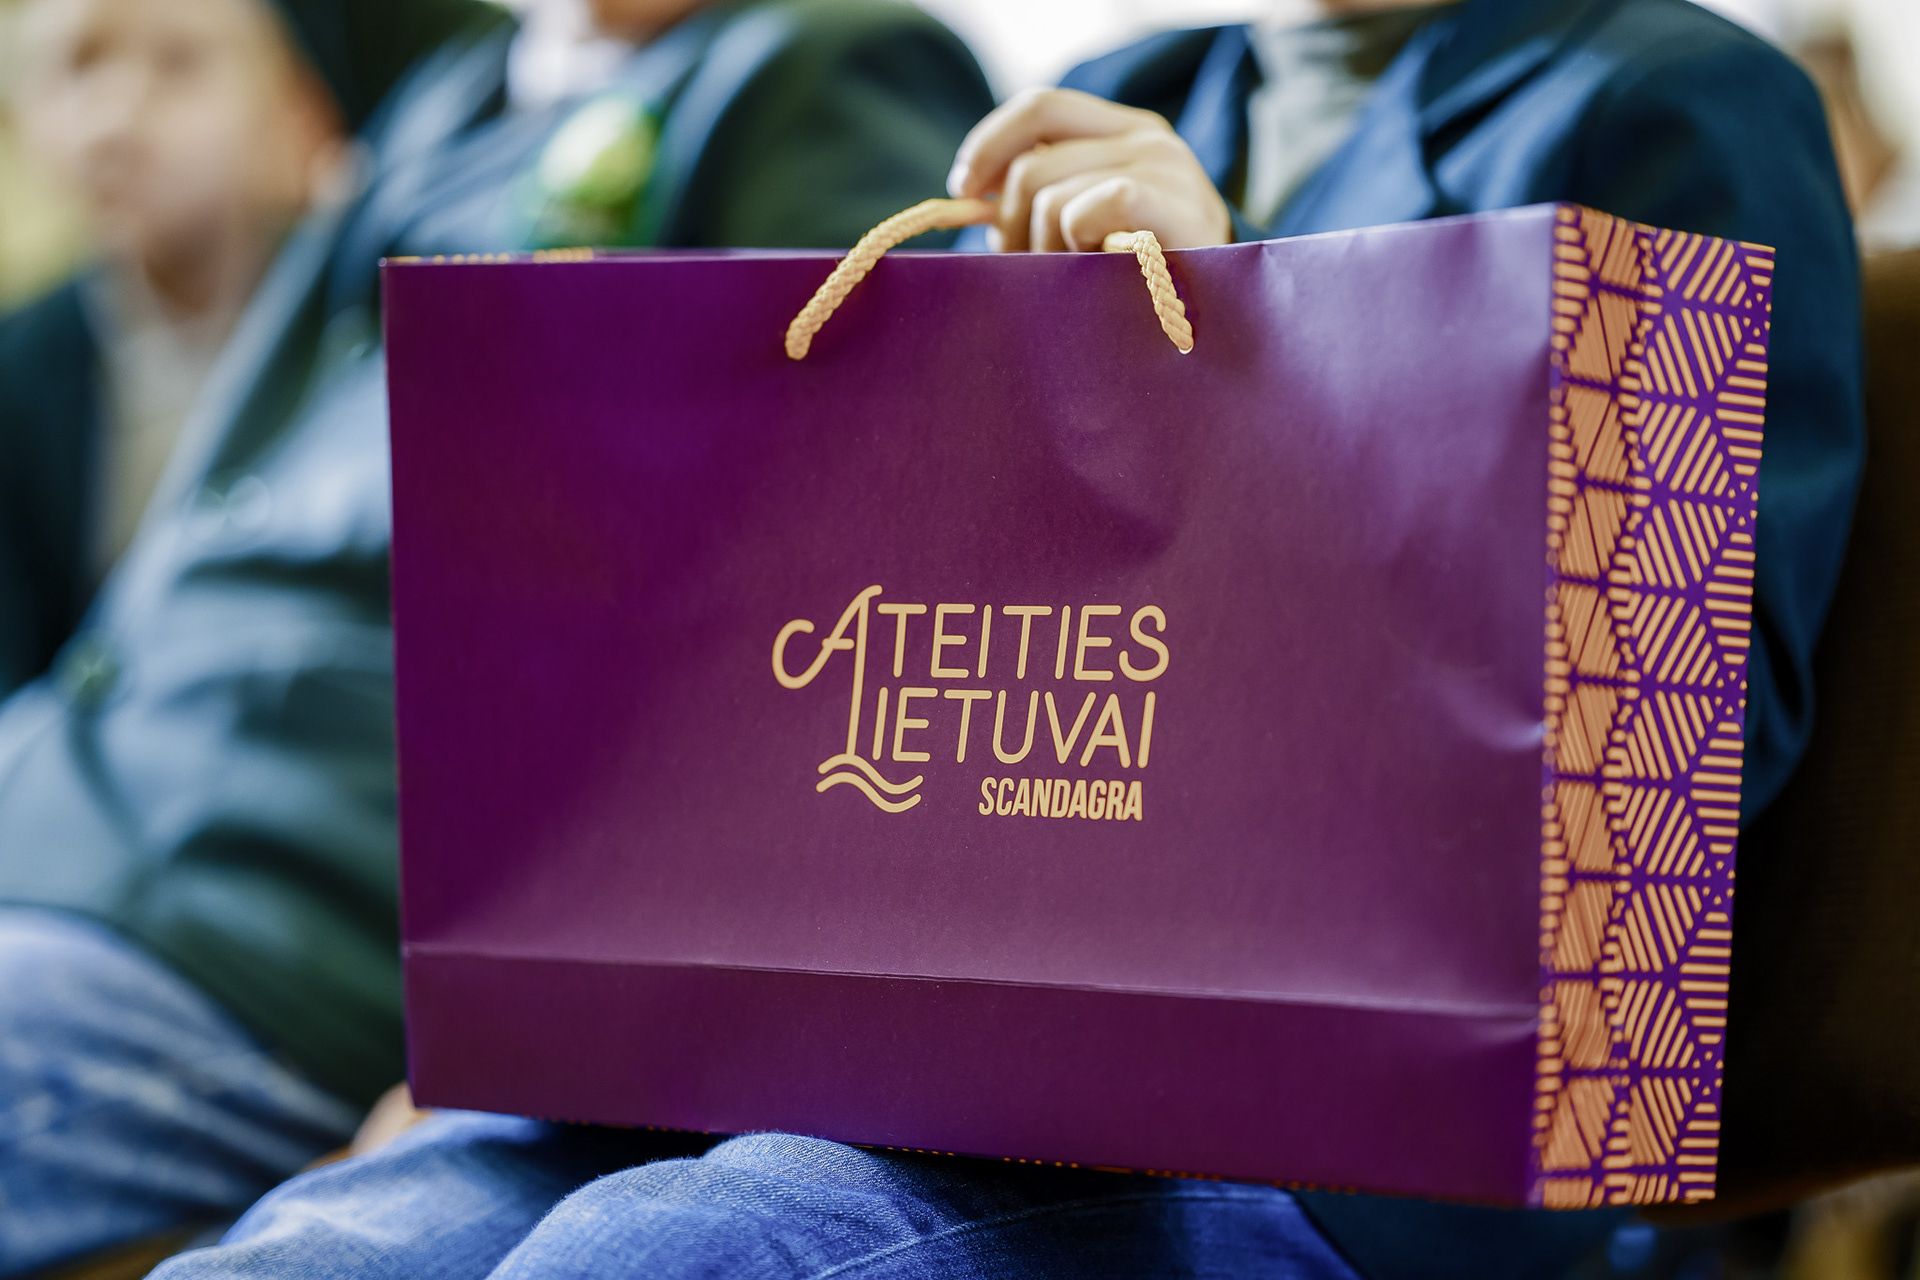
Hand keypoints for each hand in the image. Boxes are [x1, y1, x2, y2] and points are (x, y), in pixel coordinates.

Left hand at [946, 88, 1231, 251]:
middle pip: (1031, 166)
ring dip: (1042, 251)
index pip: (1041, 108)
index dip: (989, 144)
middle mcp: (1147, 137)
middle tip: (1024, 266)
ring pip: (1050, 198)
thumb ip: (1044, 195)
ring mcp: (1165, 169)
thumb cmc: (1142, 276)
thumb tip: (970, 194)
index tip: (964, 190)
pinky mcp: (1176, 208)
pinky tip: (1098, 269)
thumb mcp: (1091, 221)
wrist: (1224, 315)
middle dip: (1009, 226)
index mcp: (1123, 130)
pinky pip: (1091, 210)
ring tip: (1070, 277)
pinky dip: (1078, 244)